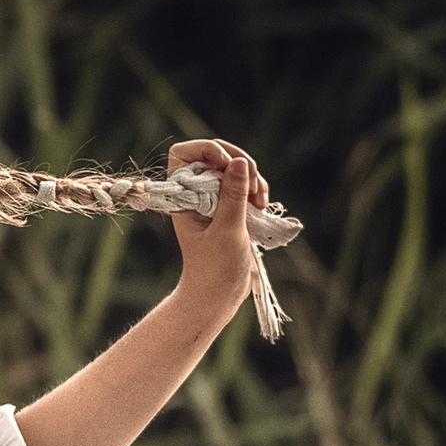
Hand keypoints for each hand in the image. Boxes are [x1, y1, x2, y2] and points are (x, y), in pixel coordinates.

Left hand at [164, 139, 268, 322]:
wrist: (219, 295)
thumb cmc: (215, 268)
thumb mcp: (227, 230)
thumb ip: (233, 195)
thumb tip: (238, 161)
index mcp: (183, 197)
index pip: (183, 154)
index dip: (205, 150)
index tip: (226, 164)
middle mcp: (196, 194)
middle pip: (215, 155)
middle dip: (238, 163)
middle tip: (252, 185)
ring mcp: (214, 200)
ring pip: (234, 168)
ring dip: (251, 177)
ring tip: (259, 201)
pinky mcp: (230, 208)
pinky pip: (245, 184)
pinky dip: (256, 188)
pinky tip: (262, 205)